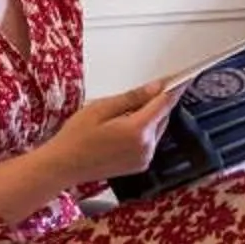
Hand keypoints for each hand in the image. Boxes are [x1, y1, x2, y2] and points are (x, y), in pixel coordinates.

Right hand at [40, 82, 177, 186]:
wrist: (63, 165)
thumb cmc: (76, 136)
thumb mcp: (101, 107)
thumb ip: (132, 97)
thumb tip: (155, 87)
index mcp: (137, 130)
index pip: (164, 104)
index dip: (173, 88)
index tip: (182, 78)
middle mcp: (146, 147)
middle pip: (162, 116)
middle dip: (156, 103)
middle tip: (140, 94)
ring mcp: (145, 158)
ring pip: (157, 129)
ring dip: (149, 118)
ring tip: (122, 115)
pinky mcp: (140, 165)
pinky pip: (150, 142)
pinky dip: (144, 132)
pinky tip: (122, 129)